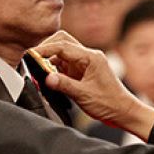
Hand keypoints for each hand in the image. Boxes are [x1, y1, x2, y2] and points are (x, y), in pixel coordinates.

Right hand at [34, 31, 153, 139]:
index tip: (31, 54)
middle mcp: (88, 57)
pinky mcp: (82, 72)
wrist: (123, 112)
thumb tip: (47, 78)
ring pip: (62, 53)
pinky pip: (65, 65)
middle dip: (47, 48)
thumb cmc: (109, 103)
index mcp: (91, 57)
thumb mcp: (84, 95)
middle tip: (33, 60)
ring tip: (39, 71)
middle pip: (63, 42)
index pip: (63, 46)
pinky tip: (49, 78)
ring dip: (50, 60)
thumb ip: (64, 85)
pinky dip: (55, 69)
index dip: (45, 49)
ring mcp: (85, 63)